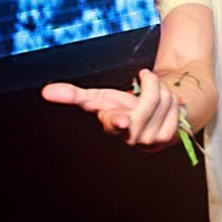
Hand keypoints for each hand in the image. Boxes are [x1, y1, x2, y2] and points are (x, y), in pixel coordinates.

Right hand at [42, 69, 179, 147]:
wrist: (149, 119)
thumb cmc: (120, 107)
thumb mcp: (98, 99)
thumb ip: (73, 96)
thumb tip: (46, 92)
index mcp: (111, 125)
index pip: (114, 123)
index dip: (118, 120)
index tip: (122, 120)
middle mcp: (130, 137)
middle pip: (150, 99)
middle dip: (151, 82)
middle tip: (145, 79)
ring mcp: (150, 141)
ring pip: (165, 99)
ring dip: (162, 90)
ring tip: (153, 96)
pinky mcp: (167, 139)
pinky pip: (175, 106)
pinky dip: (172, 100)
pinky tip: (164, 107)